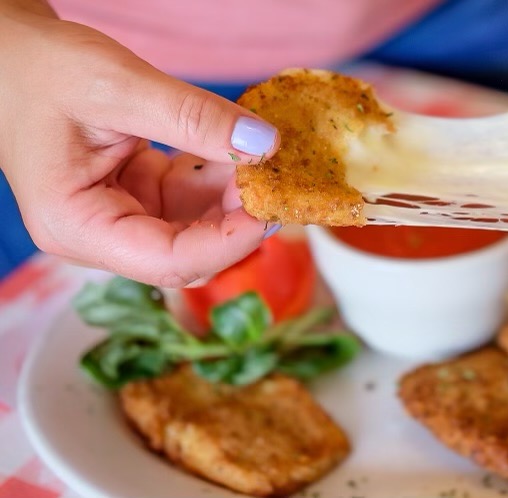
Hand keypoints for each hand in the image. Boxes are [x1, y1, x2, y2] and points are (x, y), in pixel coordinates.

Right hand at [0, 1, 278, 285]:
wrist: (11, 54)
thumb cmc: (38, 69)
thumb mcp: (120, 87)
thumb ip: (194, 117)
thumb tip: (264, 144)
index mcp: (77, 225)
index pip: (167, 261)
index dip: (228, 243)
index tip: (270, 209)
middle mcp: (98, 234)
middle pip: (186, 253)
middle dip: (235, 222)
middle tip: (275, 182)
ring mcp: (118, 216)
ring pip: (194, 229)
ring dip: (232, 200)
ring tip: (260, 161)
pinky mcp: (135, 195)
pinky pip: (188, 202)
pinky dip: (217, 181)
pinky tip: (237, 154)